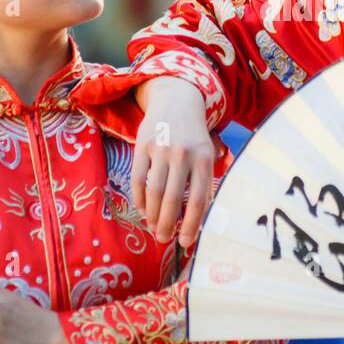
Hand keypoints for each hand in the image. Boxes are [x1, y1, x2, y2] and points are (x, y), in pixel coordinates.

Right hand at [133, 76, 217, 247]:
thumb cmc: (194, 137)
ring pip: (153, 192)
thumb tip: (194, 222)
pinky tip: (142, 209)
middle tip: (163, 239)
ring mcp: (161, 149)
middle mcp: (183, 154)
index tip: (185, 243)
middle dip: (167, 224)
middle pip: (172, 199)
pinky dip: (139, 199)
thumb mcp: (206, 154)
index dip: (191, 225)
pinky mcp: (142, 145)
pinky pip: (137, 179)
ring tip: (153, 227)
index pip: (198, 200)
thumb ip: (202, 183)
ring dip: (151, 215)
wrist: (176, 101)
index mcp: (204, 159)